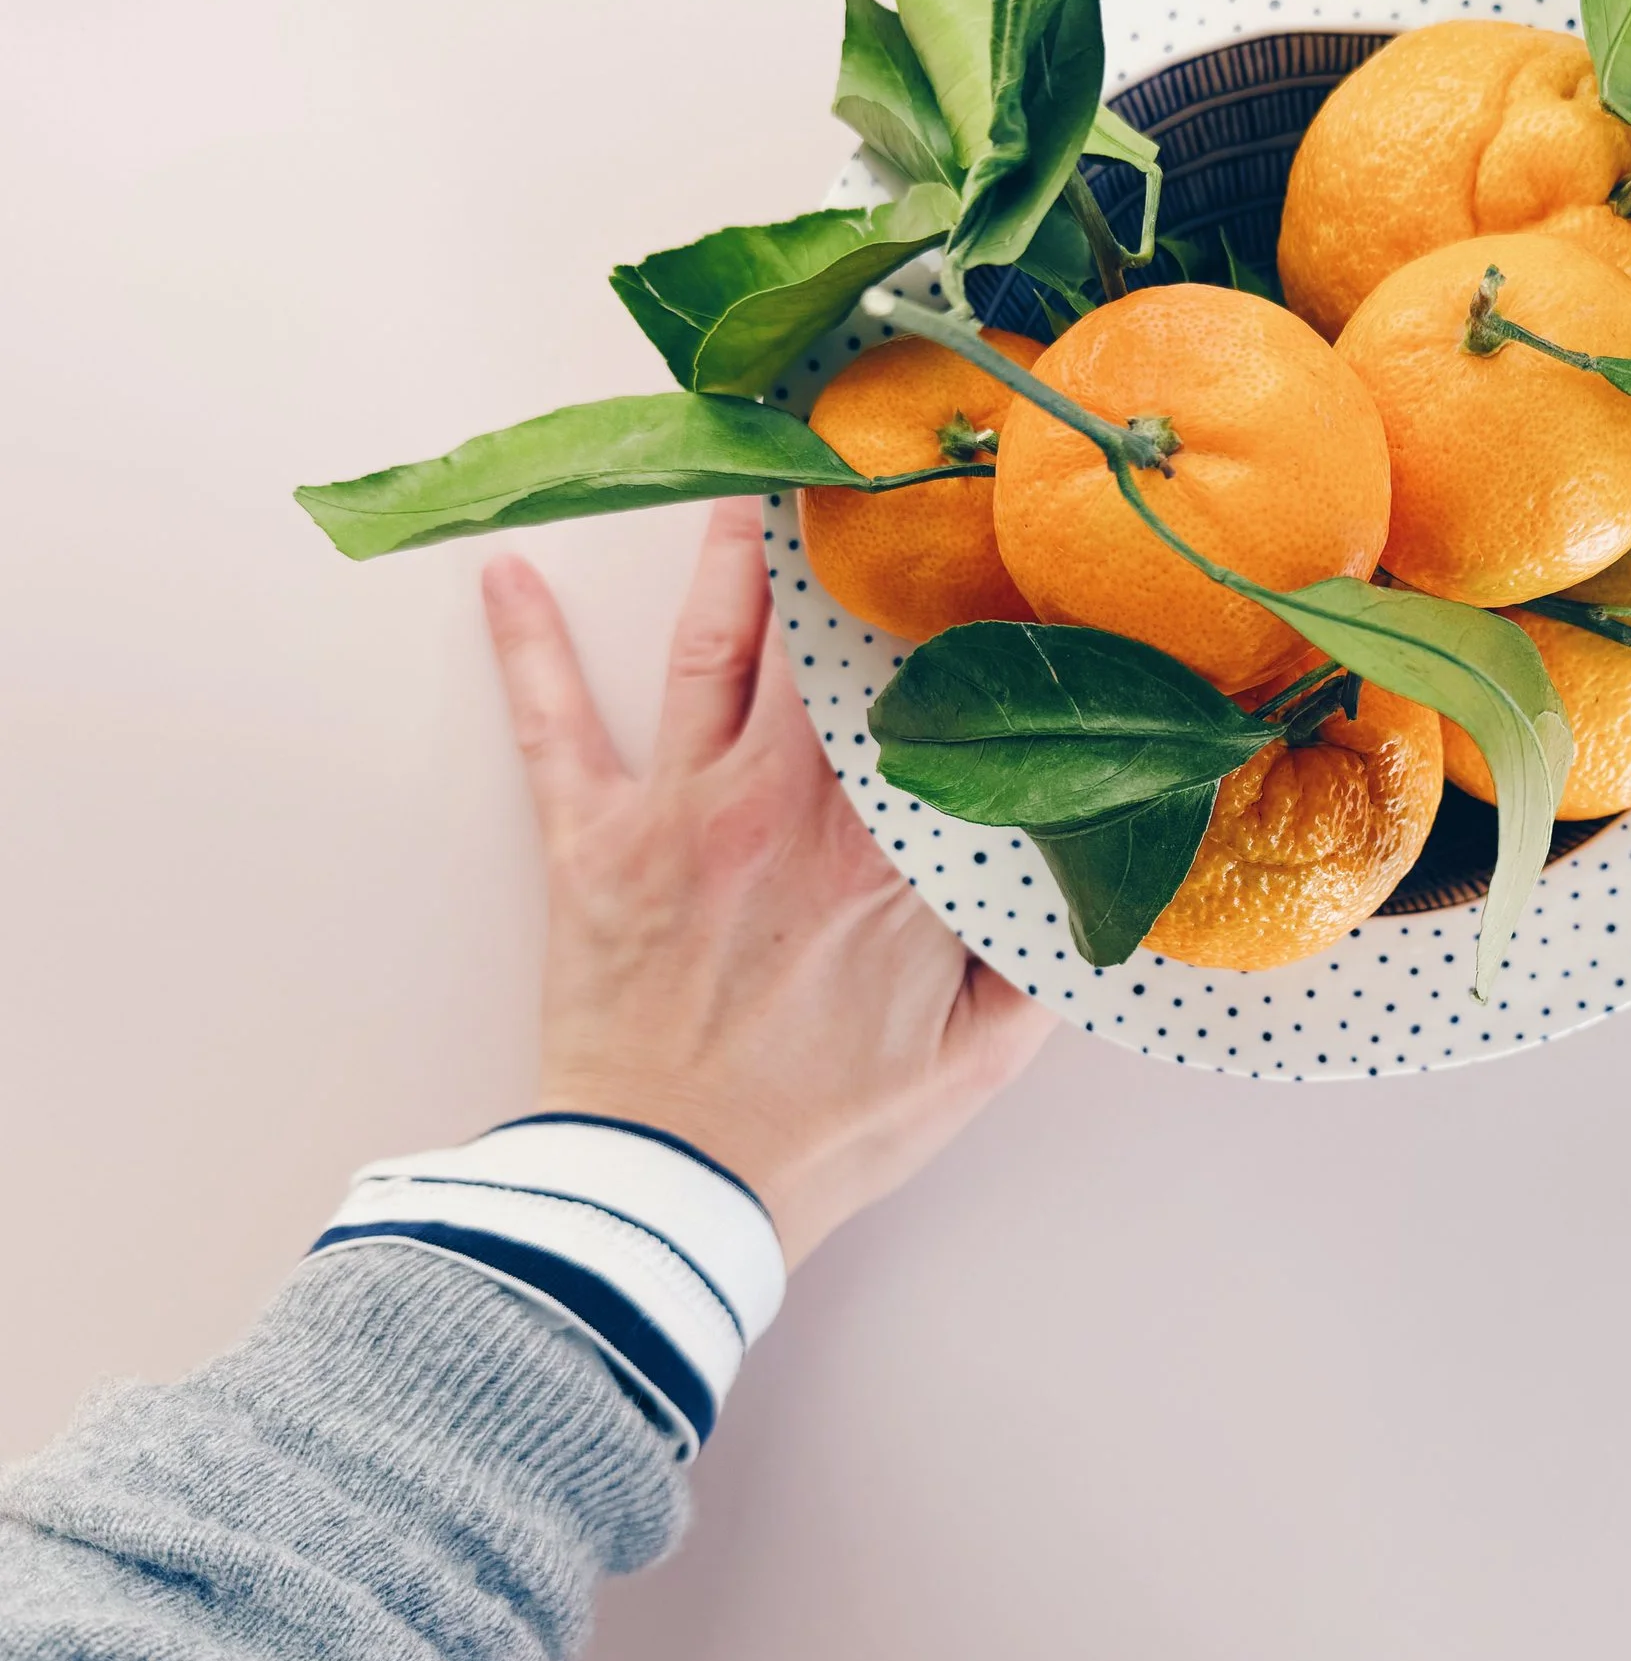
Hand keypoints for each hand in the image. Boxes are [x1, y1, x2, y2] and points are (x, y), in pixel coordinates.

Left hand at [480, 501, 1052, 1264]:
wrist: (674, 1191)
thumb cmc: (823, 1131)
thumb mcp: (977, 1061)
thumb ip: (1039, 962)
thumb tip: (1094, 878)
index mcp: (894, 853)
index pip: (944, 703)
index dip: (971, 624)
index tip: (992, 558)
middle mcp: (795, 803)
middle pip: (832, 644)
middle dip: (855, 550)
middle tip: (871, 468)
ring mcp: (687, 811)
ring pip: (719, 648)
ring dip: (732, 554)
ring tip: (746, 476)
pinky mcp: (593, 841)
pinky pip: (556, 726)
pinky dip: (529, 650)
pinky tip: (507, 579)